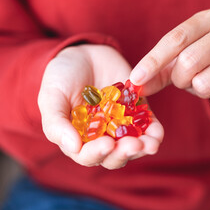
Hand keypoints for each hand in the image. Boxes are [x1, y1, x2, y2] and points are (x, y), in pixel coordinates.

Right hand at [38, 45, 163, 168]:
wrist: (82, 53)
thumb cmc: (61, 77)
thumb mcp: (51, 97)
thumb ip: (56, 124)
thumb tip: (73, 147)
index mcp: (78, 139)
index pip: (88, 156)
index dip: (98, 153)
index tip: (107, 144)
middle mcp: (100, 137)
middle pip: (113, 155)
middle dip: (124, 153)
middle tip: (134, 145)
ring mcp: (120, 125)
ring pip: (133, 145)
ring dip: (143, 147)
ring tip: (151, 144)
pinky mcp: (136, 111)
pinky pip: (147, 126)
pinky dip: (154, 131)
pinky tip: (157, 133)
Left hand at [130, 7, 209, 115]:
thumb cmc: (209, 63)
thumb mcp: (182, 59)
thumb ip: (158, 70)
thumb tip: (134, 85)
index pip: (175, 39)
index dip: (152, 61)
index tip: (135, 80)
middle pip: (188, 62)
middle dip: (180, 79)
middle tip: (188, 79)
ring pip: (203, 84)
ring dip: (198, 91)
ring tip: (209, 83)